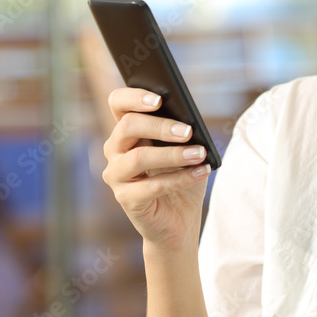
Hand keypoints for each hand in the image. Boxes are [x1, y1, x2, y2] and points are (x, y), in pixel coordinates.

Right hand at [102, 87, 211, 250]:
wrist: (180, 220)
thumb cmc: (182, 176)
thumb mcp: (185, 148)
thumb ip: (182, 130)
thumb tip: (189, 118)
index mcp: (127, 130)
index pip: (118, 102)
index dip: (134, 96)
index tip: (159, 99)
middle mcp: (115, 150)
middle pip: (128, 125)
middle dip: (161, 125)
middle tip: (188, 130)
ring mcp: (116, 175)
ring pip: (139, 157)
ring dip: (173, 154)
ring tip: (199, 153)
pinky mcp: (126, 199)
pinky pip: (151, 186)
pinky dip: (180, 178)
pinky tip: (201, 171)